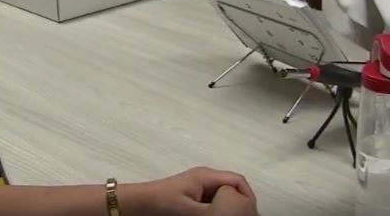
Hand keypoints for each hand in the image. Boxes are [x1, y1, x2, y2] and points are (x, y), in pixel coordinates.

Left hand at [128, 166, 255, 215]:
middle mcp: (205, 178)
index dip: (248, 195)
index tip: (250, 211)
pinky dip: (219, 209)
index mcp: (207, 176)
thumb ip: (213, 211)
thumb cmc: (162, 203)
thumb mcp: (190, 210)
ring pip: (224, 195)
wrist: (139, 204)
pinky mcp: (194, 195)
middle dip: (240, 201)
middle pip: (232, 187)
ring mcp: (200, 186)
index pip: (237, 180)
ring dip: (229, 206)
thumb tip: (232, 213)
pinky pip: (213, 200)